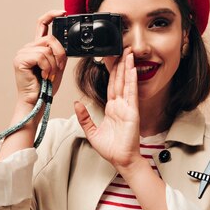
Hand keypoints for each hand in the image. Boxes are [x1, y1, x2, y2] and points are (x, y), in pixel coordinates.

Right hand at [13, 10, 67, 106]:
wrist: (37, 102)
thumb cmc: (46, 87)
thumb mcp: (58, 66)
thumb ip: (60, 53)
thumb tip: (66, 42)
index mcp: (36, 48)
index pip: (42, 24)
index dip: (52, 15)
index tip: (63, 12)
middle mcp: (28, 48)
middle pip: (50, 38)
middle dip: (60, 54)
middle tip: (58, 68)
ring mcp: (22, 53)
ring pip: (47, 49)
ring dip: (53, 65)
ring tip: (48, 75)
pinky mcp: (20, 60)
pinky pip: (41, 56)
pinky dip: (47, 68)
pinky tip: (43, 76)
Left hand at [74, 49, 142, 170]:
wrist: (121, 160)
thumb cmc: (111, 149)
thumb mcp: (91, 132)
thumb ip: (84, 117)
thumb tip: (76, 103)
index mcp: (112, 109)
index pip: (111, 86)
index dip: (111, 72)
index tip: (111, 60)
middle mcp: (120, 106)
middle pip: (120, 80)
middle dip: (120, 65)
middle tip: (122, 50)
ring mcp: (127, 107)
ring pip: (126, 83)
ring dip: (127, 67)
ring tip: (128, 53)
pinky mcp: (132, 111)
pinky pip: (131, 93)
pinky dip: (132, 80)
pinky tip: (132, 69)